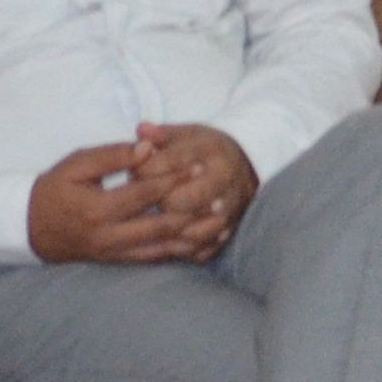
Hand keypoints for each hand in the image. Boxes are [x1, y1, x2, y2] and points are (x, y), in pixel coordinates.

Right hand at [23, 137, 214, 265]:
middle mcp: (108, 237)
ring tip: (221, 223)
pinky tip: (202, 243)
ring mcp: (114, 254)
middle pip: (161, 227)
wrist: (30, 229)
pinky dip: (181, 252)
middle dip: (193, 211)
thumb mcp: (78, 164)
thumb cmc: (54, 189)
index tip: (198, 165)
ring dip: (193, 237)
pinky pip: (155, 260)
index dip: (174, 178)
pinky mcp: (118, 263)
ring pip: (163, 249)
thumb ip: (113, 155)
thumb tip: (148, 147)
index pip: (144, 193)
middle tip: (220, 195)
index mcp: (97, 209)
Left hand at [132, 123, 257, 258]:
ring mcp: (230, 208)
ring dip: (170, 230)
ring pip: (195, 230)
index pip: (171, 164)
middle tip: (147, 201)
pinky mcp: (230, 231)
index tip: (134, 172)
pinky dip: (184, 250)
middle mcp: (224, 179)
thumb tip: (140, 130)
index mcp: (211, 151)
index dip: (146, 170)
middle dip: (159, 202)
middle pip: (184, 200)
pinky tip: (169, 243)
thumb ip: (163, 134)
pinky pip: (204, 249)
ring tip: (155, 224)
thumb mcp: (189, 134)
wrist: (247, 167)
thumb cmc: (206, 150)